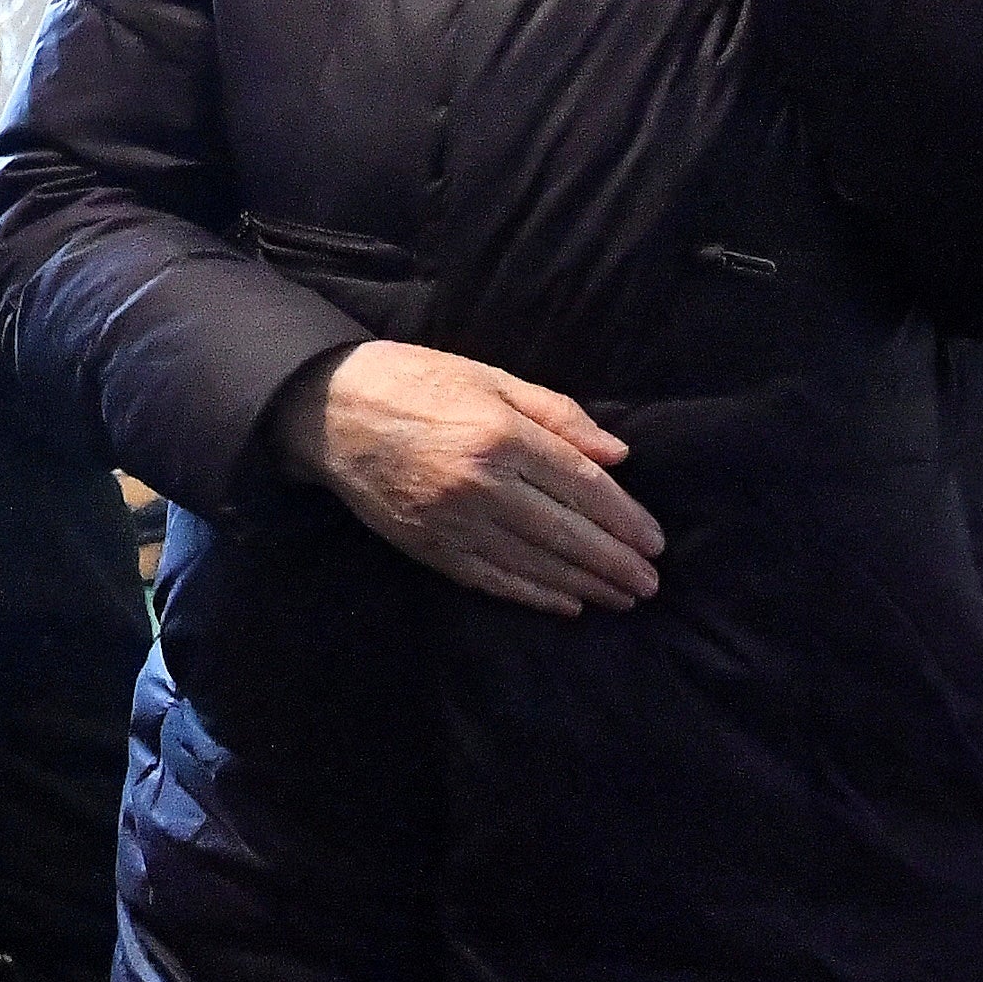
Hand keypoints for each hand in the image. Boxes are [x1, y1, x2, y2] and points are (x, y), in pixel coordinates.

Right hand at [266, 339, 665, 615]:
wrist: (328, 410)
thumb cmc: (415, 381)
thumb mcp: (490, 377)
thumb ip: (557, 414)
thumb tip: (618, 456)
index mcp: (502, 435)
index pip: (583, 488)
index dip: (625, 518)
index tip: (654, 541)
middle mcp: (482, 484)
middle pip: (567, 534)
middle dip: (615, 563)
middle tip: (650, 583)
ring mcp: (452, 521)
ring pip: (535, 564)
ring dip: (585, 585)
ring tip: (621, 598)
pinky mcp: (427, 546)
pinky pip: (491, 579)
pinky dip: (532, 595)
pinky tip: (565, 604)